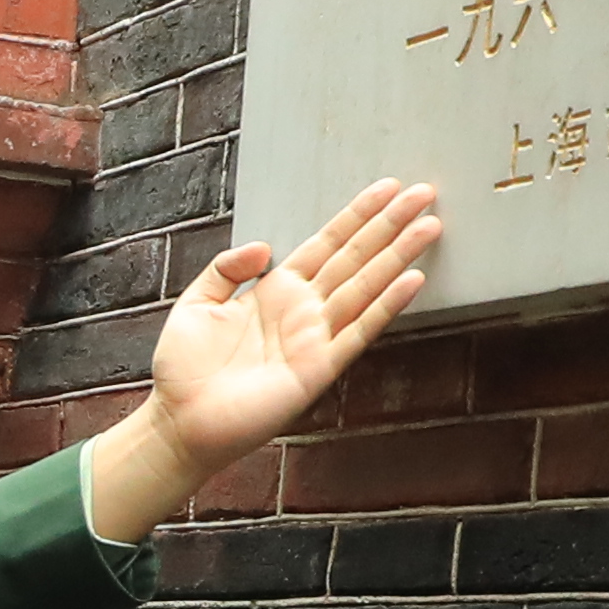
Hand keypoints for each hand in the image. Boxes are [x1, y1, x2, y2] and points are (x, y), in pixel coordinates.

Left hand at [82, 179, 444, 535]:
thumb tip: (265, 246)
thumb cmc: (185, 367)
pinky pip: (359, 331)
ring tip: (430, 225)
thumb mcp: (197, 302)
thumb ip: (227, 268)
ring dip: (398, 256)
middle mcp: (304, 309)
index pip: (327, 244)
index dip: (357, 216)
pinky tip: (412, 280)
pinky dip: (386, 306)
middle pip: (355, 257)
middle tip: (425, 193)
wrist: (179, 420)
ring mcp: (315, 337)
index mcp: (277, 290)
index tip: (388, 188)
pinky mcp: (319, 368)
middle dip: (390, 225)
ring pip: (365, 286)